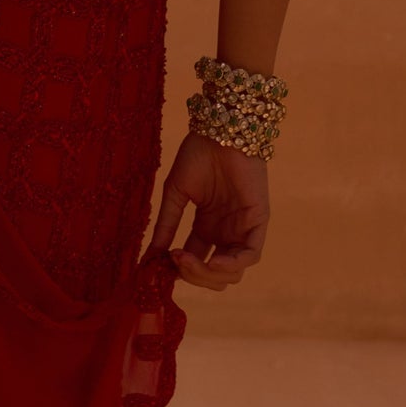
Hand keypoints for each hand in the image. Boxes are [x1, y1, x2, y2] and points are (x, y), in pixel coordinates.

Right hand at [147, 130, 269, 291]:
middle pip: (213, 275)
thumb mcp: (176, 193)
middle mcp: (225, 233)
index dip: (178, 271)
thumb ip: (166, 225)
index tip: (157, 270)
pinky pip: (250, 255)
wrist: (219, 130)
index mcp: (206, 227)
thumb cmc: (198, 154)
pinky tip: (213, 262)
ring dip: (208, 274)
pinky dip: (231, 265)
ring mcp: (242, 230)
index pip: (194, 262)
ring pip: (232, 273)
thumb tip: (148, 259)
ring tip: (187, 260)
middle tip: (174, 262)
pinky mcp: (258, 222)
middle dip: (193, 276)